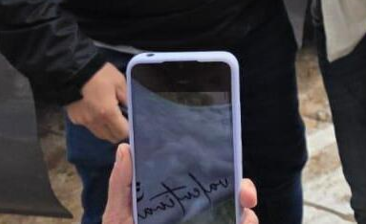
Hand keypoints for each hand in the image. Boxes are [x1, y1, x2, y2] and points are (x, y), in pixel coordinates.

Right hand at [65, 63, 128, 142]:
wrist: (73, 70)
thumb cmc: (100, 74)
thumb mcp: (119, 82)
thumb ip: (127, 98)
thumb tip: (130, 109)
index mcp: (108, 113)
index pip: (122, 133)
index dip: (128, 129)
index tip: (130, 122)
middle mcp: (95, 122)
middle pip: (110, 137)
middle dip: (118, 132)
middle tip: (121, 120)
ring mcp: (83, 121)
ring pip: (99, 134)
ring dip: (106, 129)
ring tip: (109, 116)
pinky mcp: (74, 119)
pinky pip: (88, 126)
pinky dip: (94, 123)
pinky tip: (96, 111)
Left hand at [102, 144, 258, 223]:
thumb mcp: (118, 216)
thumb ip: (122, 185)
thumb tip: (126, 148)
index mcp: (179, 202)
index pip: (205, 180)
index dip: (222, 171)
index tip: (231, 169)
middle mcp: (198, 216)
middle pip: (232, 198)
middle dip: (245, 191)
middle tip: (247, 195)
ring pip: (241, 219)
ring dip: (247, 218)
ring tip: (245, 221)